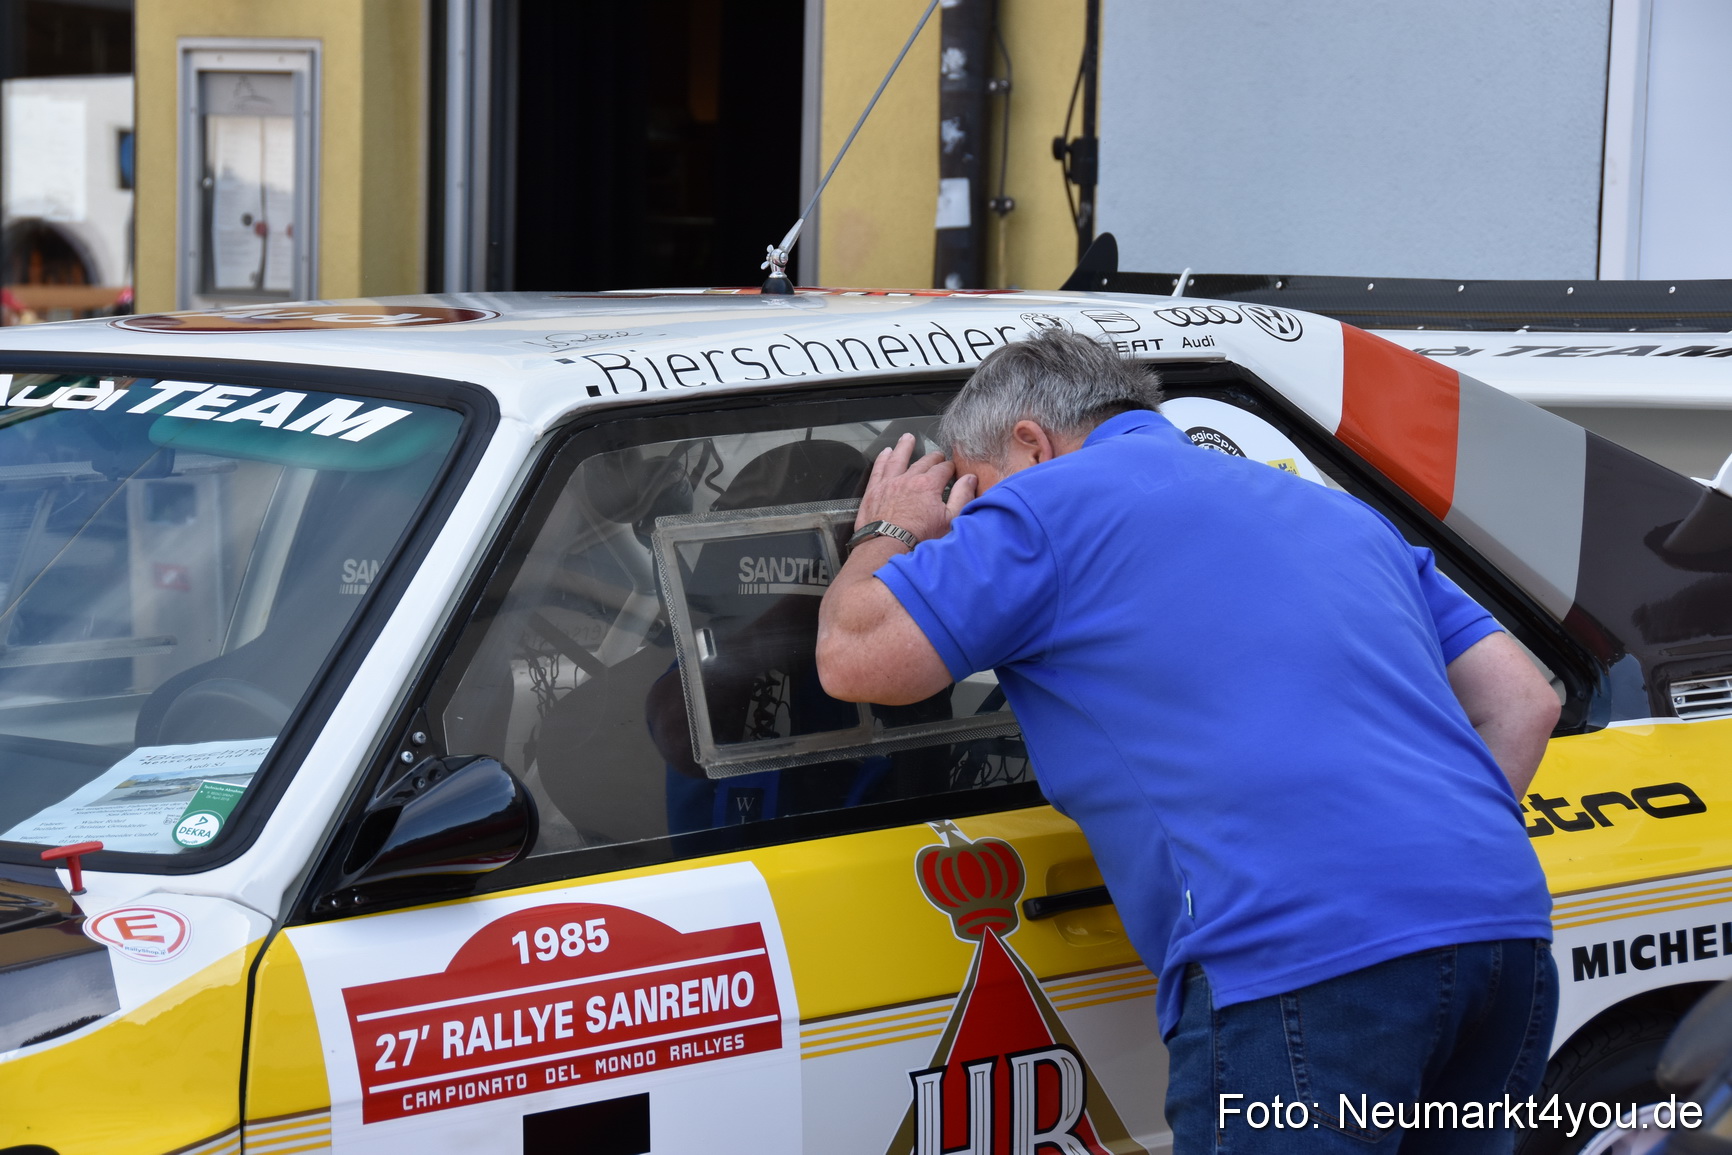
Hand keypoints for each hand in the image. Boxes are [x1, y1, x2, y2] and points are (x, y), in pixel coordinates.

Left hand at [856, 433, 977, 543]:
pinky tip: (885, 453)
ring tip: (908, 438)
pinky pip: (879, 468)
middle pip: (923, 462)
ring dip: (904, 447)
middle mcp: (909, 479)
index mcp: (929, 485)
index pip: (943, 469)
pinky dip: (883, 459)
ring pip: (898, 458)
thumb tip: (970, 479)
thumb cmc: (919, 538)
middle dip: (932, 457)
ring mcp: (890, 483)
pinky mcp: (874, 491)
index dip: (949, 467)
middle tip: (937, 456)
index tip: (951, 468)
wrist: (887, 547)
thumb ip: (962, 497)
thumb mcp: (949, 521)